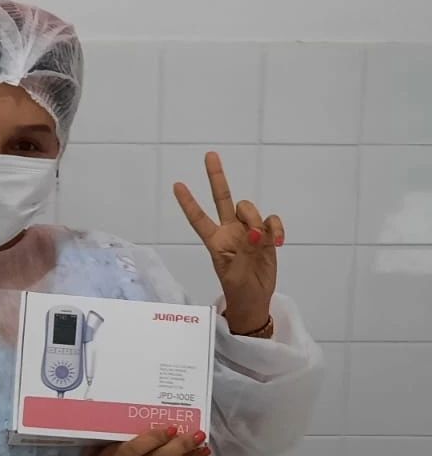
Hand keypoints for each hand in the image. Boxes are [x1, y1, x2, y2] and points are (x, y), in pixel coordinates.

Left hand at [173, 152, 284, 333]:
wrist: (255, 299)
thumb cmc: (238, 290)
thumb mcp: (235, 275)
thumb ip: (246, 251)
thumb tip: (256, 232)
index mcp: (215, 241)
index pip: (198, 219)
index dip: (188, 203)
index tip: (177, 185)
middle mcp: (229, 231)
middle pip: (222, 198)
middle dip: (216, 176)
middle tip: (209, 155)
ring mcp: (247, 231)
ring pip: (249, 209)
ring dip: (256, 220)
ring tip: (260, 241)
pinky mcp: (265, 234)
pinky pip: (271, 220)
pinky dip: (276, 228)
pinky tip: (277, 242)